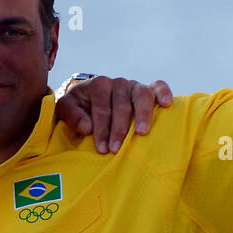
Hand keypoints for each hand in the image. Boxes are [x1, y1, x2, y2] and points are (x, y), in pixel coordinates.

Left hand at [55, 77, 173, 152]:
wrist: (87, 96)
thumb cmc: (78, 106)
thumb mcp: (66, 109)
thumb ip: (72, 116)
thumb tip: (88, 127)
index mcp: (98, 85)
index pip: (101, 108)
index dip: (102, 129)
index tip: (102, 148)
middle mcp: (117, 83)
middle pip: (121, 104)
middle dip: (118, 129)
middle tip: (115, 149)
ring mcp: (133, 85)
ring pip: (141, 95)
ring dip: (142, 114)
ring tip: (141, 132)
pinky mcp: (146, 89)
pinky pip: (157, 86)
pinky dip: (163, 92)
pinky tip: (166, 104)